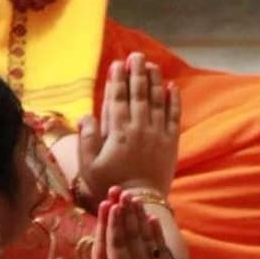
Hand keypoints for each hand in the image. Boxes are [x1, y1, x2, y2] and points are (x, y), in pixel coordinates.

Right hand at [71, 191, 180, 258]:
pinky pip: (160, 248)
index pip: (117, 243)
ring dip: (139, 217)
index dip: (113, 223)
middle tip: (121, 192)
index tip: (111, 204)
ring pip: (146, 238)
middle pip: (132, 235)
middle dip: (126, 213)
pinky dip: (156, 233)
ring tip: (134, 199)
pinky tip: (153, 220)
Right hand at [76, 52, 181, 204]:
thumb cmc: (110, 184)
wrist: (140, 202)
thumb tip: (85, 115)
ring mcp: (157, 133)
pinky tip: (172, 87)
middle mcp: (139, 127)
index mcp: (118, 131)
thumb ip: (86, 139)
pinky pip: (174, 116)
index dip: (117, 79)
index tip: (117, 64)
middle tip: (136, 56)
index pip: (118, 98)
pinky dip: (174, 100)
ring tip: (152, 64)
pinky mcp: (171, 141)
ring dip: (155, 80)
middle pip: (138, 93)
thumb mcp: (89, 166)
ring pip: (156, 100)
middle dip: (137, 72)